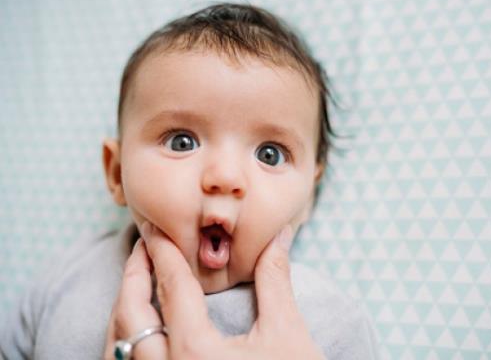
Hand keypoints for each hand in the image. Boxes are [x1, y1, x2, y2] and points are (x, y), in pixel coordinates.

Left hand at [104, 222, 324, 359]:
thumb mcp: (288, 336)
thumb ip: (276, 282)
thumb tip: (278, 237)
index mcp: (196, 353)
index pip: (172, 287)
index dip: (165, 251)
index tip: (157, 228)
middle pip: (130, 313)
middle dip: (134, 272)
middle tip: (146, 244)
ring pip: (118, 342)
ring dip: (124, 304)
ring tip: (139, 277)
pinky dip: (127, 336)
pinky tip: (142, 325)